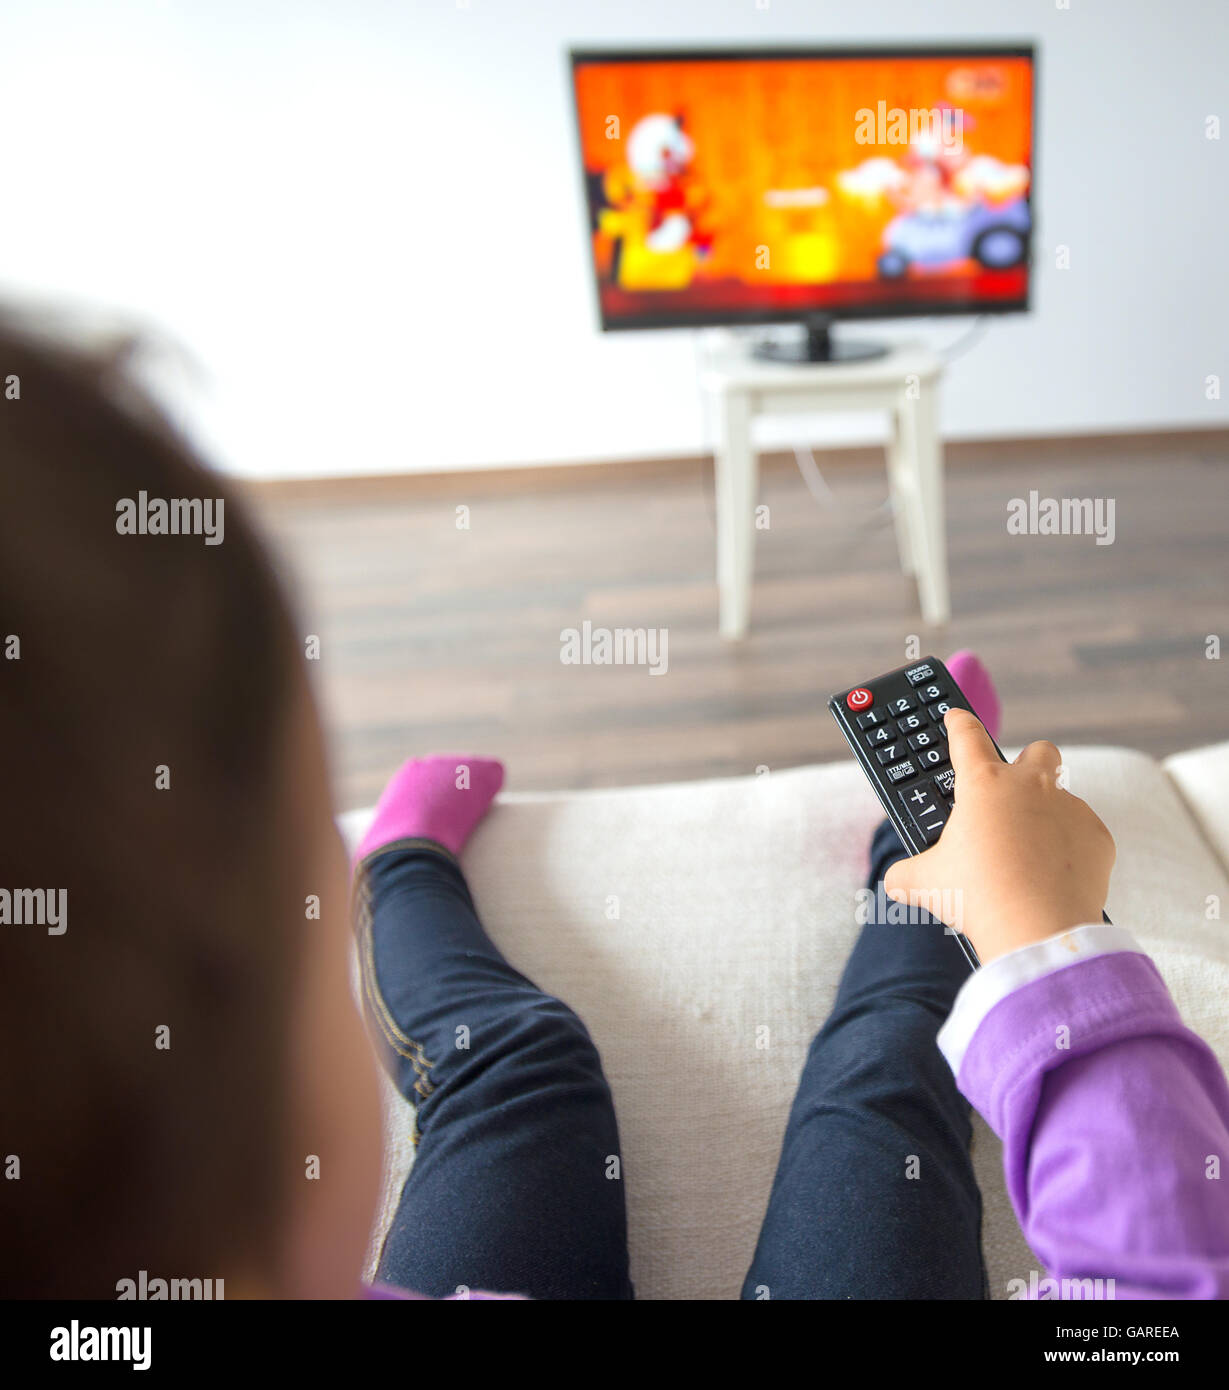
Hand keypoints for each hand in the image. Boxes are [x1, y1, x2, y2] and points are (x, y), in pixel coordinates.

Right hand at [883, 708, 1115, 963]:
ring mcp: (1069, 807)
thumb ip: (907, 873)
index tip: (957, 718)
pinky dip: (1070, 848)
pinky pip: (1083, 833)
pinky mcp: (1098, 835)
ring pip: (1062, 797)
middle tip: (1010, 792)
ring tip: (1028, 855)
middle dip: (1028, 763)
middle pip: (1038, 750)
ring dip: (1047, 816)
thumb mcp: (925, 883)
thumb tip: (896, 880)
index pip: (967, 735)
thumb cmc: (978, 897)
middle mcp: (1030, 785)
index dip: (958, 723)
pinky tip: (1053, 875)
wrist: (1037, 929)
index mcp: (983, 784)